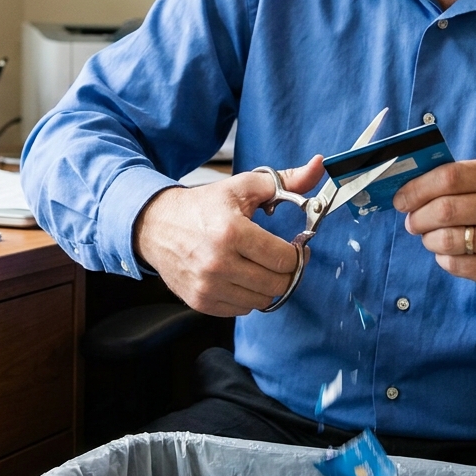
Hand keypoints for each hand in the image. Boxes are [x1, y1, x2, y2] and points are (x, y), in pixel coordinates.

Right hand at [133, 157, 325, 315]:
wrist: (156, 226)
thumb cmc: (203, 206)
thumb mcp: (243, 187)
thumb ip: (287, 181)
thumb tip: (319, 166)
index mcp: (231, 232)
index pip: (284, 259)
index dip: (297, 253)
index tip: (295, 247)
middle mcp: (218, 263)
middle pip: (277, 284)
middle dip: (286, 271)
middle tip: (280, 258)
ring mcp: (207, 286)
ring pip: (262, 301)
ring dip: (267, 285)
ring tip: (258, 266)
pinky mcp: (200, 301)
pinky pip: (241, 309)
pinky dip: (247, 296)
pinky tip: (240, 277)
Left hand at [392, 160, 475, 299]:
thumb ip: (461, 179)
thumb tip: (409, 185)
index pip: (450, 177)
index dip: (418, 188)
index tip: (402, 199)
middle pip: (445, 210)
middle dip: (419, 217)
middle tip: (413, 222)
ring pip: (448, 240)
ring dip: (429, 240)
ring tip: (431, 238)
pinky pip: (457, 265)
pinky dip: (443, 259)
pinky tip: (449, 254)